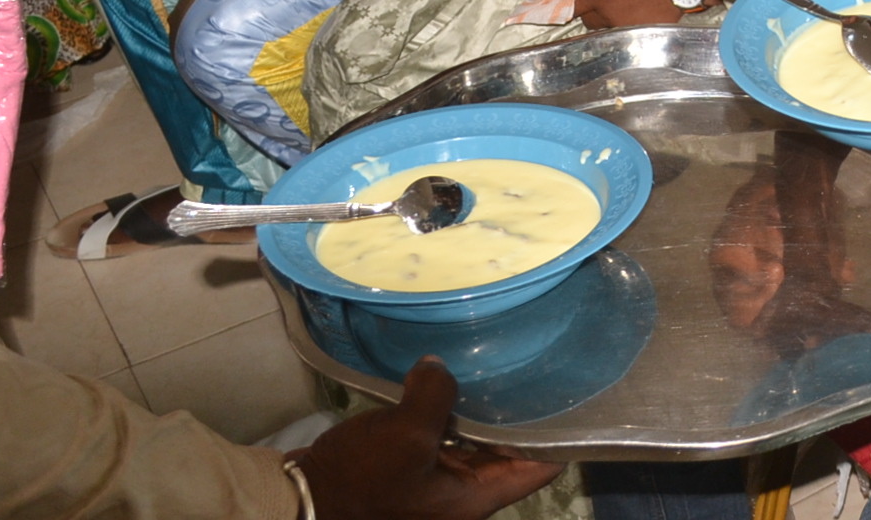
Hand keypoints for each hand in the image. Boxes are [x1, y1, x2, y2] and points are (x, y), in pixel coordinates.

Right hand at [296, 357, 560, 519]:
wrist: (304, 502)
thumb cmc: (362, 478)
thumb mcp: (405, 433)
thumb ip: (436, 394)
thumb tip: (438, 367)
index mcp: (475, 500)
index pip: (539, 468)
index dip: (558, 433)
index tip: (566, 392)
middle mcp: (463, 501)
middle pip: (509, 456)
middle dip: (516, 416)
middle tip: (528, 368)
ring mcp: (436, 492)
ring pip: (475, 448)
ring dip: (478, 414)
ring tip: (488, 369)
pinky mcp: (411, 478)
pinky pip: (443, 446)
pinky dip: (447, 420)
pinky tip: (443, 387)